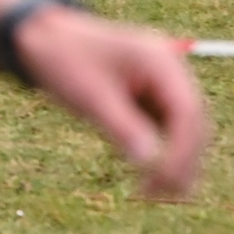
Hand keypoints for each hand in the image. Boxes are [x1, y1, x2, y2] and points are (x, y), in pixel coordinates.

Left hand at [10, 6, 209, 198]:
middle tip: (159, 194)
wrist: (40, 38)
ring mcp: (160, 84)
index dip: (182, 150)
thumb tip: (150, 162)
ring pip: (183, 129)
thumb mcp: (90, 95)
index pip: (188, 110)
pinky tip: (146, 177)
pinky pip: (164, 129)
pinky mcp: (147, 97)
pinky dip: (159, 152)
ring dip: (174, 160)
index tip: (165, 179)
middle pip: (193, 121)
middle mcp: (168, 71)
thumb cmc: (63, 59)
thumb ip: (122, 126)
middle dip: (182, 159)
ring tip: (152, 192)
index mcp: (160, 61)